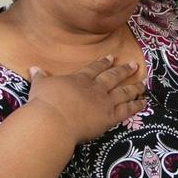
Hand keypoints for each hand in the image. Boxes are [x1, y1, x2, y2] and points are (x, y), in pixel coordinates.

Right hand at [25, 56, 145, 143]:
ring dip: (134, 87)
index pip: (94, 68)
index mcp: (80, 79)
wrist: (54, 120)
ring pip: (124, 92)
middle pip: (113, 77)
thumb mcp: (40, 86)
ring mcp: (104, 102)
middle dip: (124, 70)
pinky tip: (143, 103)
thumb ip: (40, 77)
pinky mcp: (109, 117)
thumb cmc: (44, 103)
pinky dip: (136, 106)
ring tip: (143, 84)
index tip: (112, 57)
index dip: (104, 62)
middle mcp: (95, 88)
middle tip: (135, 65)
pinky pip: (127, 110)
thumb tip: (33, 68)